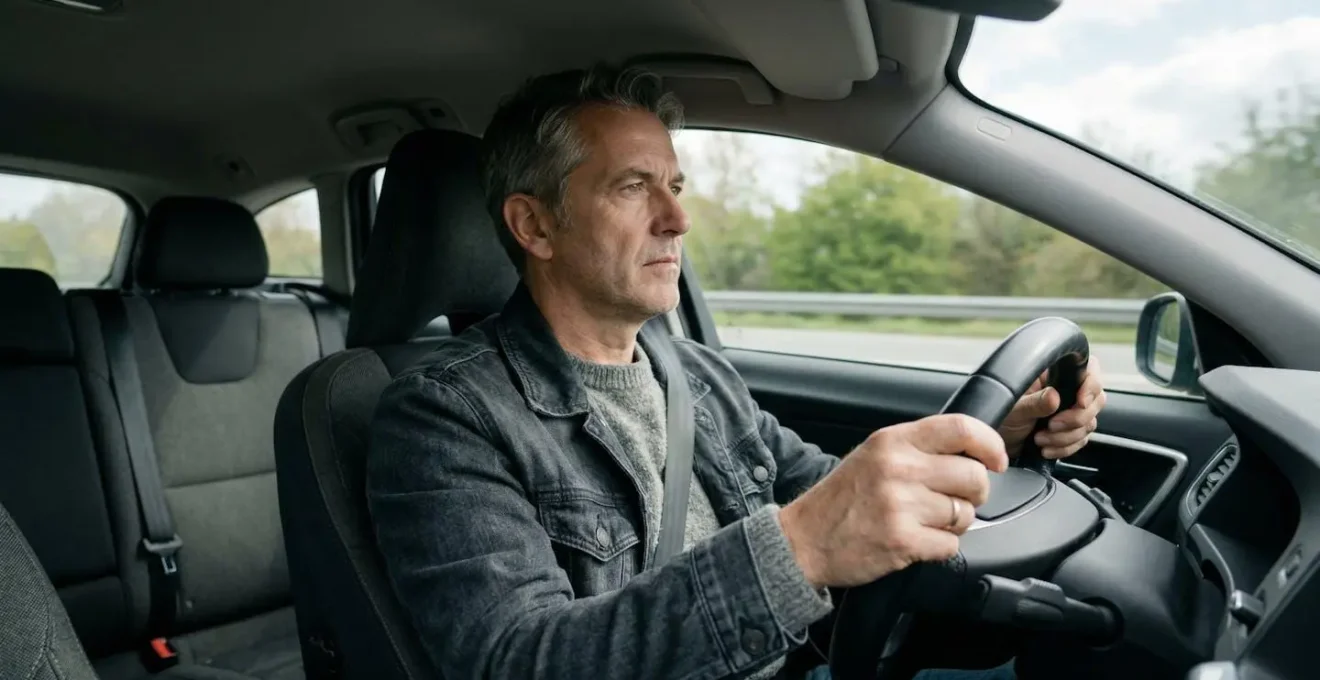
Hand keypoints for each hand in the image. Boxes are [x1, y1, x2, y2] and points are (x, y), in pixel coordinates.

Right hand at [778, 414, 1007, 588]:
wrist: (802, 540)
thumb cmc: (840, 500)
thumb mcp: (873, 455)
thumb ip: (917, 449)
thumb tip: (971, 454)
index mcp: (892, 440)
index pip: (961, 429)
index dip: (990, 444)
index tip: (997, 460)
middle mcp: (898, 468)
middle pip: (974, 477)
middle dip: (974, 494)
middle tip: (955, 501)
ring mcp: (900, 505)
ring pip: (965, 514)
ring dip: (954, 524)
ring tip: (925, 522)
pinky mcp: (902, 540)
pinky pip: (951, 545)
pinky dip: (940, 548)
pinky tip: (916, 541)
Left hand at [998, 357, 1106, 459]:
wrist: (993, 446)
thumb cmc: (999, 418)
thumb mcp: (1014, 409)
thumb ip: (1034, 403)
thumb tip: (1054, 397)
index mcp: (1052, 374)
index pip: (1089, 369)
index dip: (1091, 385)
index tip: (1081, 402)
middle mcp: (1065, 389)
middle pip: (1096, 399)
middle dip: (1076, 418)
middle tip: (1052, 426)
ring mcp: (1069, 410)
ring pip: (1089, 422)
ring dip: (1067, 436)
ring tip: (1040, 440)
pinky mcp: (1069, 430)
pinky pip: (1082, 439)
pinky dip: (1065, 448)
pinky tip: (1046, 449)